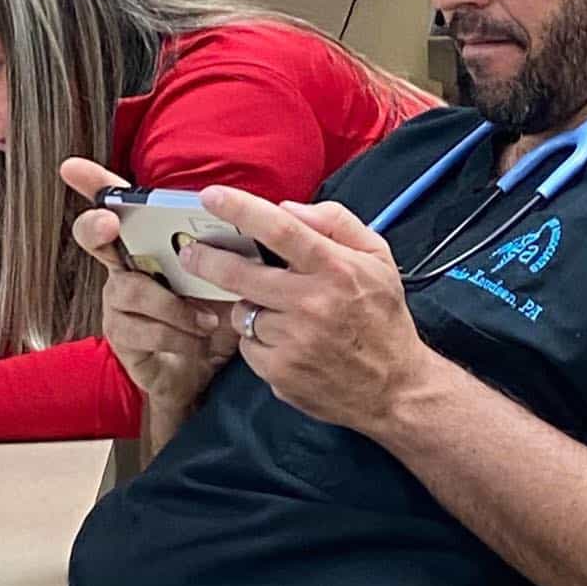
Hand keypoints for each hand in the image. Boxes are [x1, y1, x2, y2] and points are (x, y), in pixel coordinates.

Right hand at [60, 158, 239, 415]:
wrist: (204, 374)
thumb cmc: (210, 316)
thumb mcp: (224, 280)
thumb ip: (227, 254)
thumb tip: (246, 225)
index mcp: (148, 245)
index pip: (118, 207)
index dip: (94, 184)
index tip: (70, 166)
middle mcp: (124, 268)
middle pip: (94, 237)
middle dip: (97, 226)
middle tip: (108, 224)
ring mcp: (117, 303)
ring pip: (130, 289)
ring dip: (174, 305)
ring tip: (207, 319)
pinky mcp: (121, 336)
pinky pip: (143, 328)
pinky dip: (178, 333)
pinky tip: (199, 338)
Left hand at [175, 186, 435, 435]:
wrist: (394, 388)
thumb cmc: (382, 316)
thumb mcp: (378, 257)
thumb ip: (336, 222)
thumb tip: (287, 208)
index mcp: (336, 269)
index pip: (281, 230)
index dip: (241, 209)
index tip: (210, 196)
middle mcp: (311, 304)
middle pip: (240, 274)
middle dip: (207, 259)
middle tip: (192, 253)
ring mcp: (293, 341)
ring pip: (243, 312)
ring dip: (252, 307)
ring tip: (281, 313)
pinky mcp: (280, 373)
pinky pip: (248, 345)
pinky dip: (258, 340)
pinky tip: (286, 343)